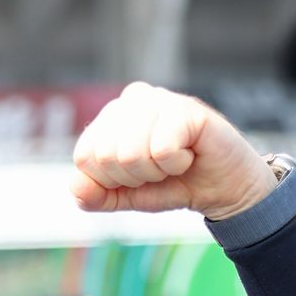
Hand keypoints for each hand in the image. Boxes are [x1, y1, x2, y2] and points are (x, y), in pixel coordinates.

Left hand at [71, 82, 278, 221]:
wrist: (220, 188)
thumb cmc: (171, 185)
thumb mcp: (126, 196)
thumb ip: (96, 195)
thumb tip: (75, 187)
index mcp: (112, 116)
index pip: (85, 156)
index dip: (110, 180)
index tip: (136, 176)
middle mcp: (132, 99)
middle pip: (105, 156)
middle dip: (133, 177)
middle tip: (159, 169)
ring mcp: (159, 99)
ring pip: (130, 154)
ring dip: (156, 172)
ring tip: (174, 161)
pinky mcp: (185, 108)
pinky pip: (161, 150)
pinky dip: (176, 164)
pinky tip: (190, 153)